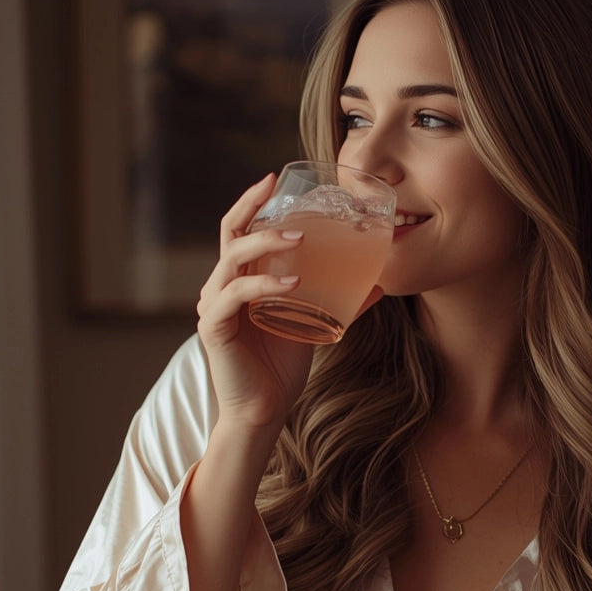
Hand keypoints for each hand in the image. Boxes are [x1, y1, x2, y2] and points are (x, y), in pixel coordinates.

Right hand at [195, 175, 315, 432]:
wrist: (262, 411)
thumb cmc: (282, 366)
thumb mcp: (313, 322)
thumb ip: (338, 300)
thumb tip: (378, 282)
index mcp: (238, 280)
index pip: (238, 230)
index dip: (252, 202)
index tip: (274, 178)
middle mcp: (220, 286)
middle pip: (229, 232)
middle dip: (252, 207)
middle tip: (280, 192)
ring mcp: (213, 305)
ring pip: (232, 258)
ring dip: (265, 242)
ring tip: (299, 238)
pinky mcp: (214, 327)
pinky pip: (236, 295)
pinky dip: (264, 284)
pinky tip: (294, 282)